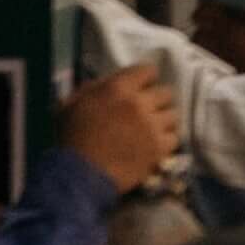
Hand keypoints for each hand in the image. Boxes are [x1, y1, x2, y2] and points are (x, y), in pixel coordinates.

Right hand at [61, 64, 177, 191]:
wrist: (78, 174)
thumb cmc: (70, 138)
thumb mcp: (71, 104)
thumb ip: (93, 88)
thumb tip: (110, 81)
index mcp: (117, 88)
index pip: (147, 70)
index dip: (145, 79)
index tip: (141, 87)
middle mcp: (140, 103)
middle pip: (166, 93)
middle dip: (157, 101)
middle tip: (146, 111)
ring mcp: (153, 125)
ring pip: (174, 115)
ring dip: (163, 121)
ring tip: (151, 130)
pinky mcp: (161, 147)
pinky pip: (174, 138)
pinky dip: (165, 142)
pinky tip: (152, 146)